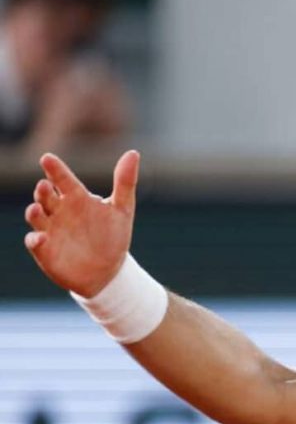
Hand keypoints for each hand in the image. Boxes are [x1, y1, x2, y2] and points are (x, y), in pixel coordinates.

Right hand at [23, 150, 139, 296]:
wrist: (108, 270)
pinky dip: (35, 239)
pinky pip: (34, 242)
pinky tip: (40, 238)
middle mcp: (59, 211)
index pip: (63, 180)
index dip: (56, 170)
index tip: (48, 158)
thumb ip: (125, 182)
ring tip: (36, 208)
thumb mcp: (122, 209)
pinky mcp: (44, 249)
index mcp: (77, 198)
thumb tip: (133, 152)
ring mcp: (50, 229)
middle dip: (43, 191)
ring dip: (34, 212)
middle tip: (45, 185)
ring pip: (36, 217)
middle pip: (46, 197)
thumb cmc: (113, 236)